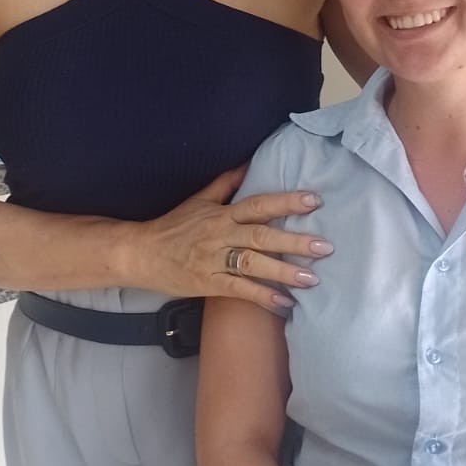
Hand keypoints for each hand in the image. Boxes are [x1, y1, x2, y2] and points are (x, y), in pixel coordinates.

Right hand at [137, 166, 332, 311]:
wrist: (142, 254)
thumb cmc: (173, 227)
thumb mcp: (199, 200)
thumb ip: (225, 184)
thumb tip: (248, 163)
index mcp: (222, 214)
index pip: (259, 204)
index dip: (286, 202)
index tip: (314, 201)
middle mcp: (221, 235)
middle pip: (261, 236)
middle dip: (294, 242)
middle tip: (324, 247)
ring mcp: (214, 260)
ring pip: (253, 264)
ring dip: (283, 272)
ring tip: (312, 278)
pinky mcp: (208, 283)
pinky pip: (239, 290)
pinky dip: (262, 296)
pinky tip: (285, 303)